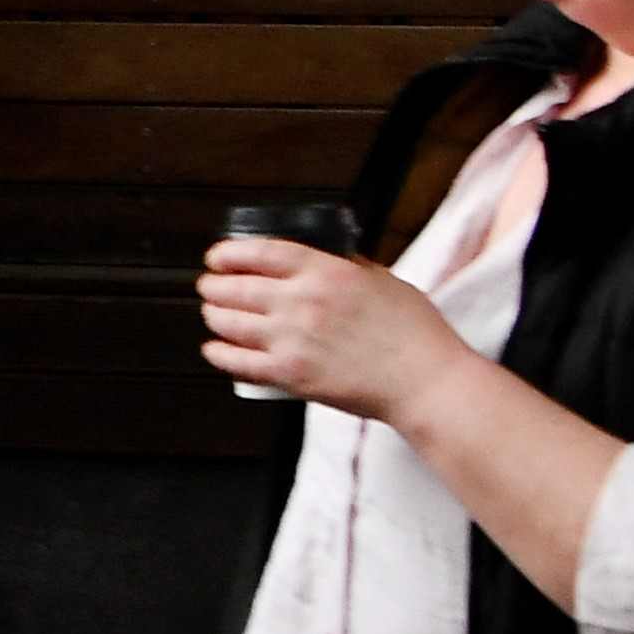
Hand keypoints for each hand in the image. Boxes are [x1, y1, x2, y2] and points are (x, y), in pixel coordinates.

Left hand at [200, 236, 467, 420]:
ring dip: (212, 315)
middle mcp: (301, 302)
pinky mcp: (289, 375)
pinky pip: (237, 362)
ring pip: (227, 322)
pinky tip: (214, 348)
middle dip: (213, 286)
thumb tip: (323, 257)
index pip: (259, 252)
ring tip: (212, 313)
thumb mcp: (381, 279)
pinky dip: (218, 353)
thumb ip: (346, 266)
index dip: (228, 253)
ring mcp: (291, 340)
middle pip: (234, 287)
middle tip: (209, 287)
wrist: (424, 380)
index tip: (217, 256)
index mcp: (325, 271)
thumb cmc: (413, 330)